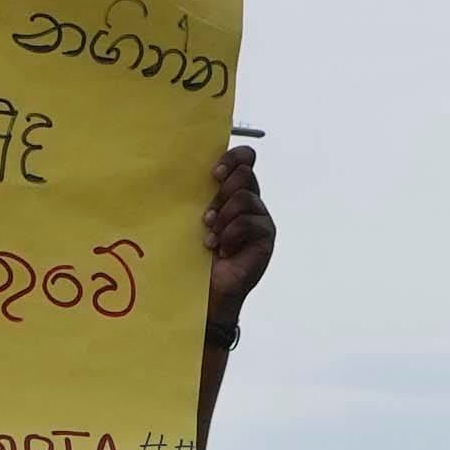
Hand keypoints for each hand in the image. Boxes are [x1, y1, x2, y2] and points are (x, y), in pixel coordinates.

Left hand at [201, 136, 272, 320]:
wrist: (206, 292)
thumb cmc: (195, 255)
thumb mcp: (193, 219)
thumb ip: (198, 195)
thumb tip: (184, 170)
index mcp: (233, 191)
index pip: (245, 158)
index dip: (233, 158)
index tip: (214, 173)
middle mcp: (249, 202)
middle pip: (246, 173)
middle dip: (223, 191)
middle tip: (208, 215)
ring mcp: (260, 219)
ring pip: (246, 197)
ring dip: (223, 216)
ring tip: (211, 236)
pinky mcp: (265, 236)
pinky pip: (249, 221)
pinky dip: (230, 234)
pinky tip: (221, 249)